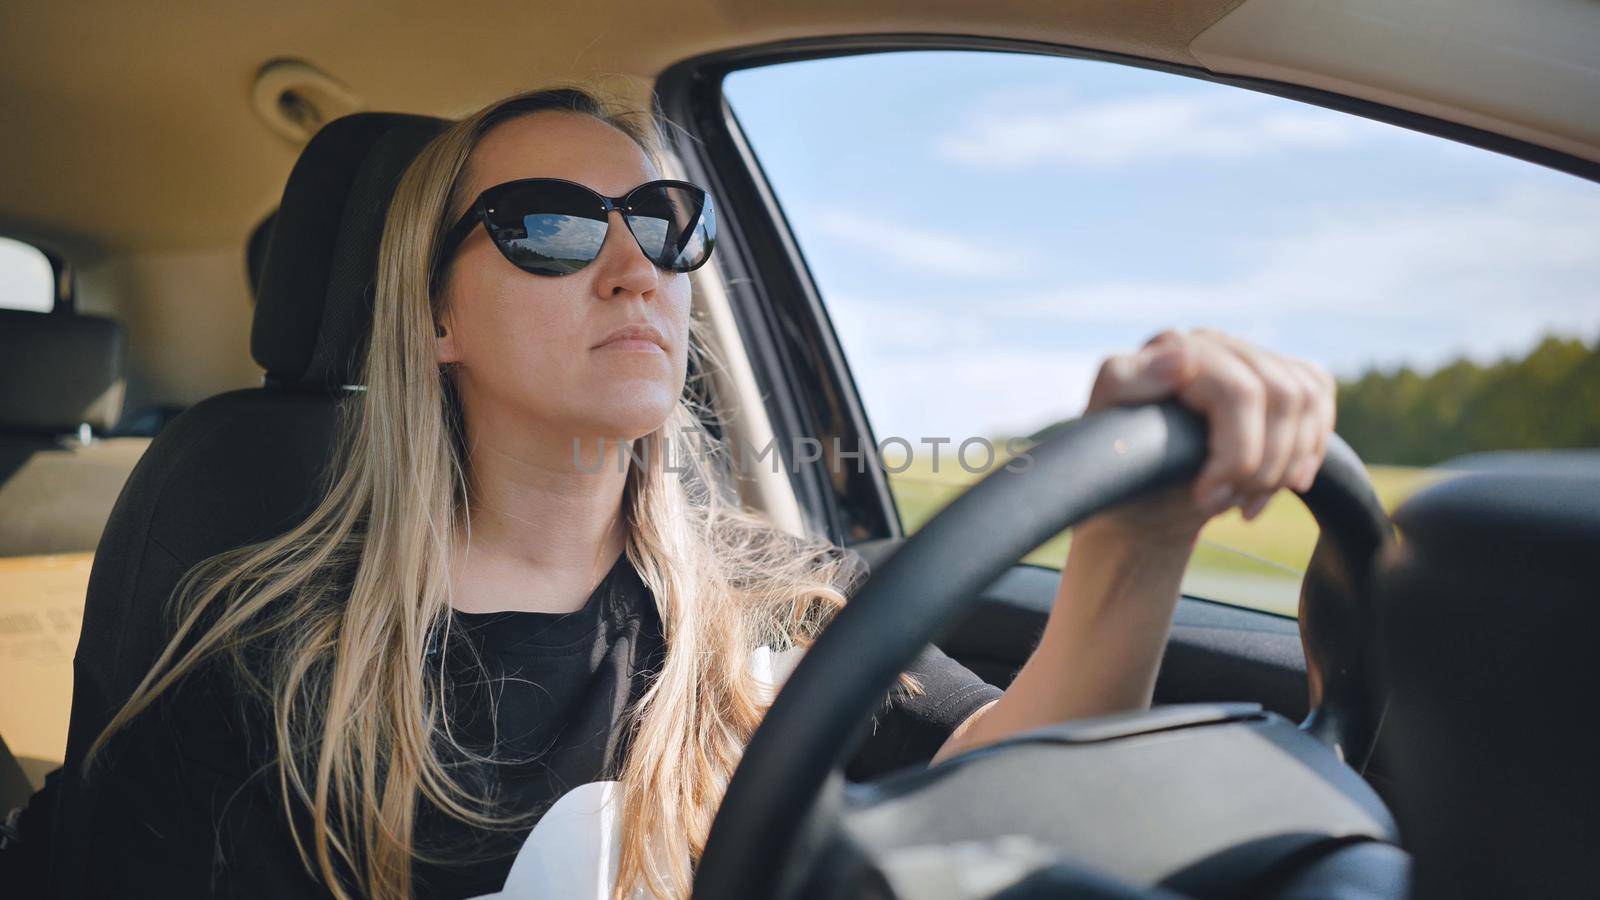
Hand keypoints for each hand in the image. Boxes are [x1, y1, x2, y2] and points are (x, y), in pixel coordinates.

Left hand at [1079, 328, 1336, 542]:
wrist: (1143, 504)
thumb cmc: (1121, 477)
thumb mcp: (1102, 439)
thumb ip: (1126, 387)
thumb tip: (1184, 358)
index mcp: (1168, 348)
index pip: (1239, 392)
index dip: (1236, 456)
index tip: (1205, 499)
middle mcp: (1209, 342)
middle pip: (1282, 397)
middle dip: (1261, 466)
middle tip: (1224, 505)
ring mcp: (1244, 354)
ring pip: (1305, 398)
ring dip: (1284, 464)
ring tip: (1246, 500)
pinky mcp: (1274, 373)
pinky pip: (1317, 394)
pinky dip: (1308, 448)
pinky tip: (1282, 482)